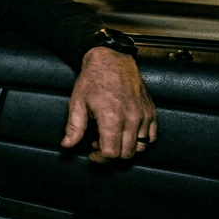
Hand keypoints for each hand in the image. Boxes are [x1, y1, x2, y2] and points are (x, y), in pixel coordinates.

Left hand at [62, 47, 156, 162]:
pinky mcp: (151, 112)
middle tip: (98, 145)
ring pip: (140, 147)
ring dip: (125, 148)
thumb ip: (74, 128)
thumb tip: (67, 145)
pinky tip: (126, 133)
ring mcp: (144, 115)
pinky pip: (151, 137)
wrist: (111, 61)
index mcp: (111, 117)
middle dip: (111, 155)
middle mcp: (131, 118)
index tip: (92, 154)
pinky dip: (140, 140)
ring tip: (111, 138)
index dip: (100, 158)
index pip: (111, 152)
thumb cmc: (93, 80)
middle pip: (126, 153)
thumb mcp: (77, 103)